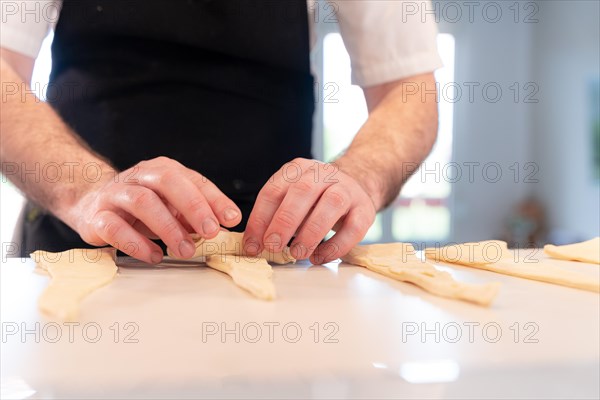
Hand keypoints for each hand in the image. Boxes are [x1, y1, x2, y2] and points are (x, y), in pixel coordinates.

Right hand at [69, 157, 240, 262]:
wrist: (90, 204)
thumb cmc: (141, 207)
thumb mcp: (171, 205)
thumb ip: (195, 213)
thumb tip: (223, 227)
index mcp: (162, 170)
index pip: (193, 180)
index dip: (214, 199)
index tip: (232, 219)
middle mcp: (139, 176)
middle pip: (167, 182)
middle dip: (193, 207)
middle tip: (210, 232)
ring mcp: (115, 194)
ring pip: (142, 202)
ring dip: (167, 228)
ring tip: (185, 251)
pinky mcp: (96, 216)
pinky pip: (115, 227)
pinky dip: (137, 243)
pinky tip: (155, 256)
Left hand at [243, 158, 376, 263]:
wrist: (357, 183)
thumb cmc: (317, 197)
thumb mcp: (293, 197)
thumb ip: (275, 216)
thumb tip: (255, 245)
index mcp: (297, 170)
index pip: (274, 191)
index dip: (260, 218)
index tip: (252, 245)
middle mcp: (323, 174)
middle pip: (302, 192)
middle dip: (284, 222)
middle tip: (272, 247)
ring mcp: (347, 189)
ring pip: (332, 204)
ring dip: (311, 232)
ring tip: (298, 254)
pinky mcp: (365, 208)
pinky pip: (354, 227)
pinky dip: (336, 246)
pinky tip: (320, 257)